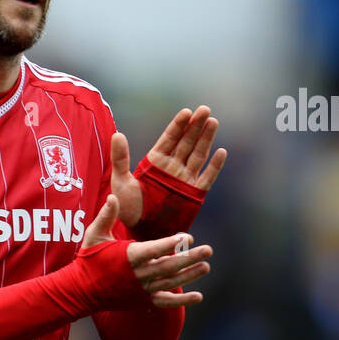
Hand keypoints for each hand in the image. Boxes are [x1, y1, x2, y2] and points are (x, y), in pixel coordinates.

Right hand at [83, 194, 212, 307]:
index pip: (152, 250)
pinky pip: (165, 302)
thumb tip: (113, 196)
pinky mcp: (142, 299)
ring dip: (190, 275)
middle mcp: (137, 274)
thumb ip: (106, 216)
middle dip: (189, 258)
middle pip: (167, 266)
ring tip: (206, 265)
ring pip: (170, 282)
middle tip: (208, 249)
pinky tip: (198, 296)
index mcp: (126, 257)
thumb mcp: (94, 235)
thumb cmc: (89, 258)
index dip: (169, 244)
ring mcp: (141, 289)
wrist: (80, 290)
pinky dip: (181, 301)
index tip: (186, 237)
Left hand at [109, 106, 227, 225]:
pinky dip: (214, 166)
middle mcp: (172, 167)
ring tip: (213, 121)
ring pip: (198, 155)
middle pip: (187, 142)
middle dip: (195, 126)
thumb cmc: (127, 208)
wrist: (139, 230)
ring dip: (206, 139)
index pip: (169, 139)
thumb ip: (120, 158)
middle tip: (205, 109)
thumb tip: (117, 134)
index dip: (178, 125)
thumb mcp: (121, 181)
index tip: (186, 112)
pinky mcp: (193, 193)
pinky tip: (221, 152)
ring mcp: (184, 179)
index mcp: (155, 161)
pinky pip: (207, 177)